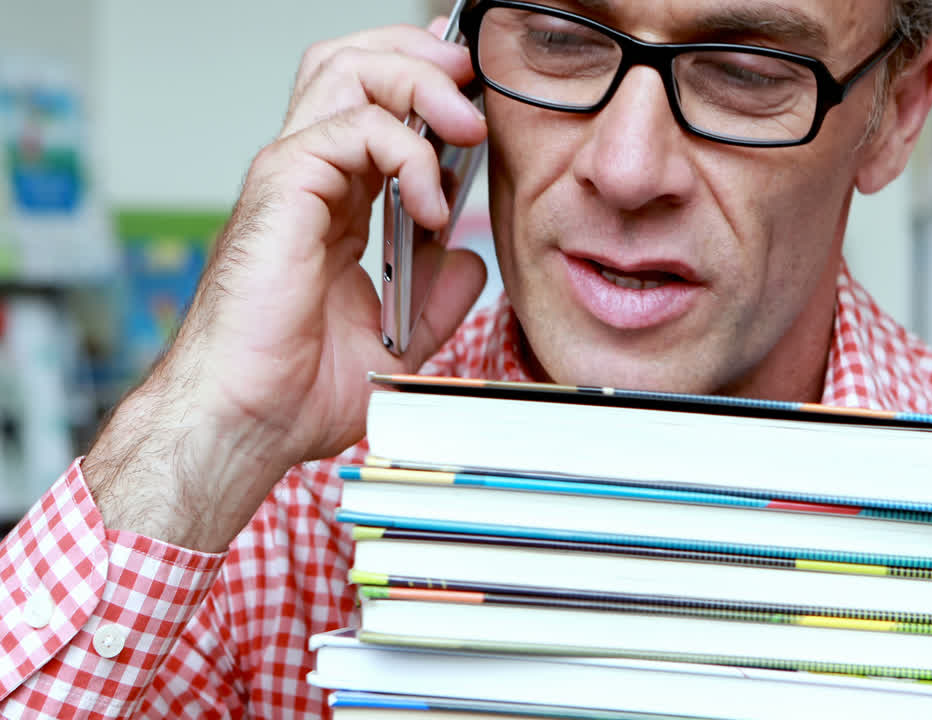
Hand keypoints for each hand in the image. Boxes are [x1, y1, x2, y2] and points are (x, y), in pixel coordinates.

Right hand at [83, 21, 487, 550]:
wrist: (247, 421)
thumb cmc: (292, 388)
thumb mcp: (396, 341)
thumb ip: (436, 297)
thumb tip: (469, 261)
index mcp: (333, 203)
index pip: (375, 106)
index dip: (427, 87)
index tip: (479, 104)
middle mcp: (309, 178)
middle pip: (357, 65)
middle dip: (423, 58)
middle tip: (474, 86)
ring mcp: (291, 177)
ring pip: (350, 72)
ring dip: (421, 84)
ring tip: (467, 127)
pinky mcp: (283, 188)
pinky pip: (355, 129)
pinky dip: (409, 152)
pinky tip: (432, 205)